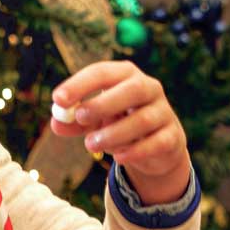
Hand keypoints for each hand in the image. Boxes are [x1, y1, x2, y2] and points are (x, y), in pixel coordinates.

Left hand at [51, 61, 189, 203]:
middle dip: (104, 103)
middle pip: (132, 89)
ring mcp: (164, 112)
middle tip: (81, 117)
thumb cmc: (119, 122)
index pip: (103, 72)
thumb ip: (75, 121)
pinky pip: (156, 143)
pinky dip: (135, 151)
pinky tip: (118, 157)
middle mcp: (149, 88)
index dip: (80, 84)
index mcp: (126, 75)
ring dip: (114, 133)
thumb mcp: (94, 120)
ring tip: (91, 144)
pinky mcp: (173, 137)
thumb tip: (56, 123)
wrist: (156, 145)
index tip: (58, 99)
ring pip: (142, 120)